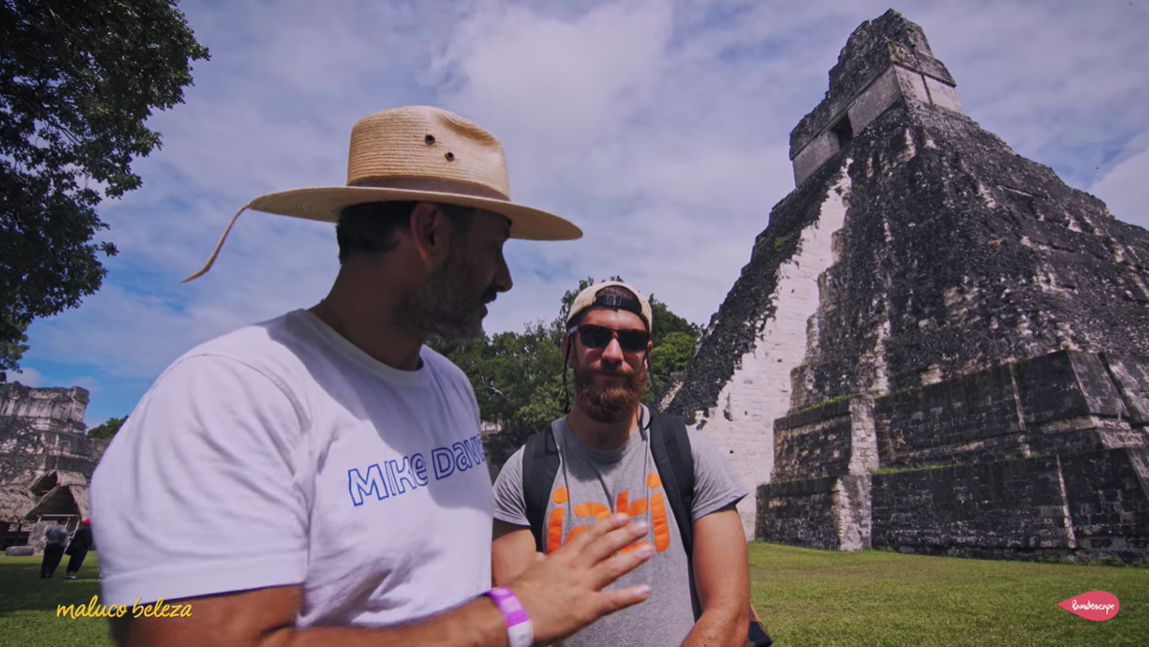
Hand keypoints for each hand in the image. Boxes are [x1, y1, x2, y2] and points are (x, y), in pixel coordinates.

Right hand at [505, 513, 653, 644]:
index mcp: (562, 558)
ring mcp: (582, 586)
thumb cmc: (517, 594)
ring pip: (612, 567)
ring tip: (649, 550)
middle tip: (643, 526)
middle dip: (625, 534)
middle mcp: (575, 567)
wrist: (513, 613)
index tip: (622, 516)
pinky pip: (612, 600)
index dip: (607, 525)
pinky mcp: (585, 607)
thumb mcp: (528, 571)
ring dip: (632, 558)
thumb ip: (539, 563)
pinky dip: (630, 596)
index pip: (588, 536)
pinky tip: (646, 591)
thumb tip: (541, 558)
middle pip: (604, 546)